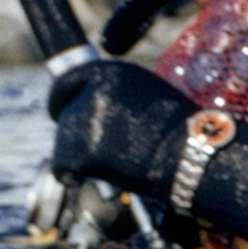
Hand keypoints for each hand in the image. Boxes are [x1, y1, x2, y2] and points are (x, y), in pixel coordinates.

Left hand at [49, 61, 195, 194]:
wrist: (189, 155)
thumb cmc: (179, 130)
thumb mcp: (148, 94)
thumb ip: (116, 94)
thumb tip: (94, 106)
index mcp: (110, 72)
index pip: (68, 81)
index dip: (61, 98)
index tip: (58, 110)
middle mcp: (92, 90)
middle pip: (66, 114)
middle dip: (77, 134)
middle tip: (99, 151)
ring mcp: (83, 120)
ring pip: (64, 141)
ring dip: (79, 155)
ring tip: (110, 165)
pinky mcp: (80, 149)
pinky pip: (64, 166)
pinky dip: (74, 174)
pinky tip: (96, 177)